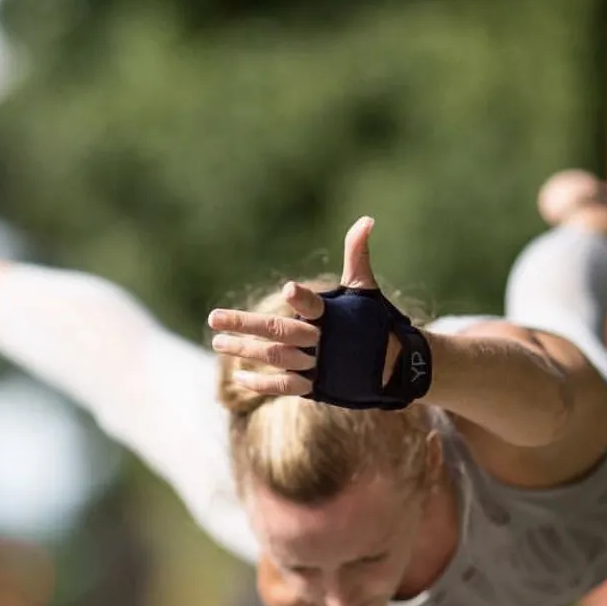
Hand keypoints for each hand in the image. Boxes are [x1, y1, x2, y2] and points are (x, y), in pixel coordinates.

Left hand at [207, 216, 398, 396]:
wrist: (393, 366)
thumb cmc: (373, 322)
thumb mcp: (365, 288)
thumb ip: (356, 254)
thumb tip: (367, 219)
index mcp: (334, 316)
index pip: (315, 305)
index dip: (303, 298)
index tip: (288, 289)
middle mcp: (323, 341)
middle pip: (280, 332)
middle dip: (246, 325)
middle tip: (213, 318)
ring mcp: (318, 364)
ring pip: (276, 358)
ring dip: (245, 351)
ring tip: (217, 343)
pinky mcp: (316, 385)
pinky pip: (284, 386)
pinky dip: (261, 384)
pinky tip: (237, 376)